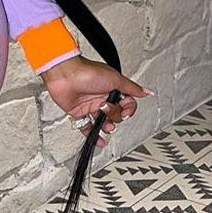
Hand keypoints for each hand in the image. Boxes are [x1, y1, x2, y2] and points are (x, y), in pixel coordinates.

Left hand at [39, 55, 153, 148]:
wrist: (65, 75)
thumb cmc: (87, 72)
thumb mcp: (115, 79)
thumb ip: (131, 88)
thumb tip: (146, 92)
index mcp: (111, 88)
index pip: (126, 103)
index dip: (128, 109)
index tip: (125, 112)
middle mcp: (101, 97)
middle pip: (115, 113)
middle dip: (114, 115)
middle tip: (106, 109)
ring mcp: (89, 105)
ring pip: (102, 121)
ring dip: (107, 126)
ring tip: (106, 125)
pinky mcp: (78, 112)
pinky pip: (87, 127)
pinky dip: (93, 134)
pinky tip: (99, 140)